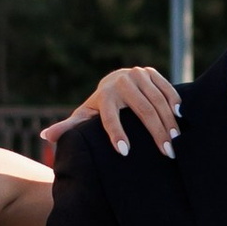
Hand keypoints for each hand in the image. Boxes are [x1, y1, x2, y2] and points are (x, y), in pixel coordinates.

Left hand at [41, 66, 180, 163]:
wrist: (115, 80)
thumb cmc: (100, 106)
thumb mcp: (85, 116)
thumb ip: (69, 127)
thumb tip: (45, 136)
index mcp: (104, 95)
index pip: (110, 117)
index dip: (116, 134)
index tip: (124, 152)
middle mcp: (121, 82)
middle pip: (142, 110)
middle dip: (155, 133)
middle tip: (167, 152)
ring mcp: (138, 75)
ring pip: (157, 100)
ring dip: (168, 121)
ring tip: (176, 140)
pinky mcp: (152, 72)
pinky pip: (167, 88)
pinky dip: (174, 103)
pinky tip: (181, 118)